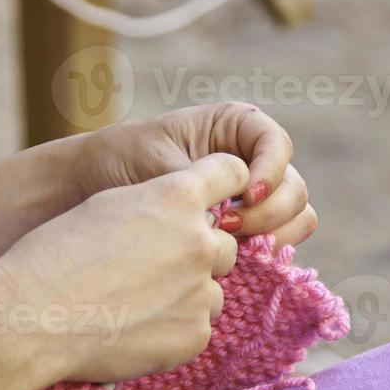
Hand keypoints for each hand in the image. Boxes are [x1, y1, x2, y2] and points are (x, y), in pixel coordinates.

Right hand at [0, 153, 248, 383]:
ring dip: (186, 295)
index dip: (224, 184)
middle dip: (197, 255)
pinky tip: (134, 328)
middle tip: (150, 270)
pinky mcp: (194, 336)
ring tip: (135, 303)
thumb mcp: (108, 206)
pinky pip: (197, 327)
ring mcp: (201, 292)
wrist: (31, 317)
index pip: (231, 173)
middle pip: (224, 244)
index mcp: (178, 196)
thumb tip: (186, 218)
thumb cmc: (55, 256)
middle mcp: (200, 240)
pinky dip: (173, 329)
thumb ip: (158, 205)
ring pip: (211, 290)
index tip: (215, 200)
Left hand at [73, 102, 317, 246]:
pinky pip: (276, 245)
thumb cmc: (121, 160)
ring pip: (295, 219)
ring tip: (231, 246)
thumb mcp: (156, 162)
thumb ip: (195, 184)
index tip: (246, 195)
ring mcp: (255, 201)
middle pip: (294, 188)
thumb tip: (224, 219)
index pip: (277, 146)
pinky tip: (231, 261)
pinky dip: (264, 255)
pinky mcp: (247, 233)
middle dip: (270, 212)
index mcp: (236, 128)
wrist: (94, 188)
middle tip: (227, 228)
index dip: (271, 171)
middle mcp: (254, 162)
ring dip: (273, 236)